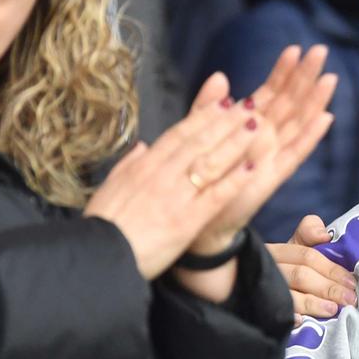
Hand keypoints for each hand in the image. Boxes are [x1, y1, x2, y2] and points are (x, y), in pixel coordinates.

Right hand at [83, 73, 268, 279]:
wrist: (100, 255)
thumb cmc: (103, 225)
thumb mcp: (109, 187)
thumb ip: (128, 165)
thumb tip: (143, 146)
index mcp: (144, 166)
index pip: (179, 135)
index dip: (203, 117)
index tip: (223, 103)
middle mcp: (162, 175)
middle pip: (199, 142)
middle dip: (226, 122)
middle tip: (249, 106)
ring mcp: (176, 196)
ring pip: (211, 163)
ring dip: (236, 143)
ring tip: (258, 127)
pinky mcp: (187, 220)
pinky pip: (215, 196)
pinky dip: (235, 180)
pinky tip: (253, 168)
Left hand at [188, 46, 336, 257]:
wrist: (197, 220)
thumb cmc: (200, 179)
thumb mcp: (197, 134)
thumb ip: (208, 107)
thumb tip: (221, 76)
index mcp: (249, 126)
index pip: (271, 93)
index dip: (283, 72)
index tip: (294, 49)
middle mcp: (266, 139)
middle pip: (291, 102)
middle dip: (305, 77)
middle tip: (321, 51)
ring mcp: (273, 157)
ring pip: (299, 123)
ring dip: (315, 100)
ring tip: (329, 78)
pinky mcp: (274, 176)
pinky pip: (296, 153)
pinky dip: (311, 136)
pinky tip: (325, 118)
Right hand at [268, 214, 357, 319]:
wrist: (251, 293)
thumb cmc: (287, 268)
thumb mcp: (296, 247)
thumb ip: (310, 232)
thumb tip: (324, 235)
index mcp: (277, 251)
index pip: (307, 256)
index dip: (332, 269)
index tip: (352, 282)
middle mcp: (266, 269)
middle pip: (301, 275)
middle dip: (329, 288)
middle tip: (350, 299)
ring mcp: (261, 291)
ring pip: (289, 295)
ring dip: (314, 303)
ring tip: (333, 310)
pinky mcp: (259, 310)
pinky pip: (274, 314)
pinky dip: (289, 317)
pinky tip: (301, 322)